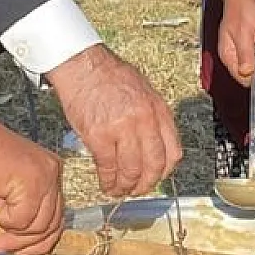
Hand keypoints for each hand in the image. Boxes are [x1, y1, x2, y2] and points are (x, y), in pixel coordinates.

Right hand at [0, 117, 63, 254]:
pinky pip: (20, 220)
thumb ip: (22, 206)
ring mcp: (45, 179)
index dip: (41, 240)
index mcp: (51, 172)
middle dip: (29, 244)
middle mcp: (53, 174)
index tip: (23, 251)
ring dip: (12, 233)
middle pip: (52, 224)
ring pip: (37, 226)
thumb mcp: (8, 186)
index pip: (57, 216)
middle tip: (3, 248)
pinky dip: (2, 218)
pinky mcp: (31, 185)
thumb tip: (23, 240)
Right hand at [46, 45, 181, 197]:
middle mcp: (144, 121)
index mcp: (158, 110)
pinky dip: (108, 181)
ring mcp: (122, 129)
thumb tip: (154, 145)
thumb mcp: (144, 92)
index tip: (156, 177)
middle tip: (138, 189)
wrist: (82, 65)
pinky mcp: (98, 136)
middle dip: (146, 184)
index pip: (172, 152)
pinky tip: (106, 184)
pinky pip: (108, 167)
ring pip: (131, 170)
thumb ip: (152, 118)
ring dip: (126, 186)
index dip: (165, 171)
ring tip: (120, 189)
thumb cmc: (109, 76)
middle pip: (154, 165)